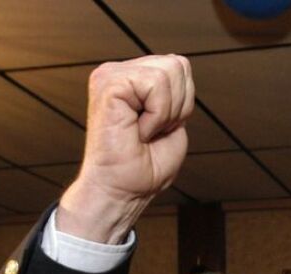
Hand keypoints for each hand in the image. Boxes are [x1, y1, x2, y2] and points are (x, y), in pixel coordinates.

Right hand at [58, 55, 194, 243]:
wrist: (123, 191)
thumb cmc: (144, 167)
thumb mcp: (172, 124)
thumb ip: (176, 93)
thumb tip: (180, 64)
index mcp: (133, 79)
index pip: (180, 67)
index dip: (183, 103)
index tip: (161, 129)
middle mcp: (119, 72)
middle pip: (178, 65)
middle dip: (178, 106)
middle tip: (153, 131)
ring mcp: (111, 75)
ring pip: (169, 72)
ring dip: (166, 113)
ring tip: (144, 131)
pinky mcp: (108, 83)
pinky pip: (155, 85)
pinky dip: (157, 115)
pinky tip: (138, 130)